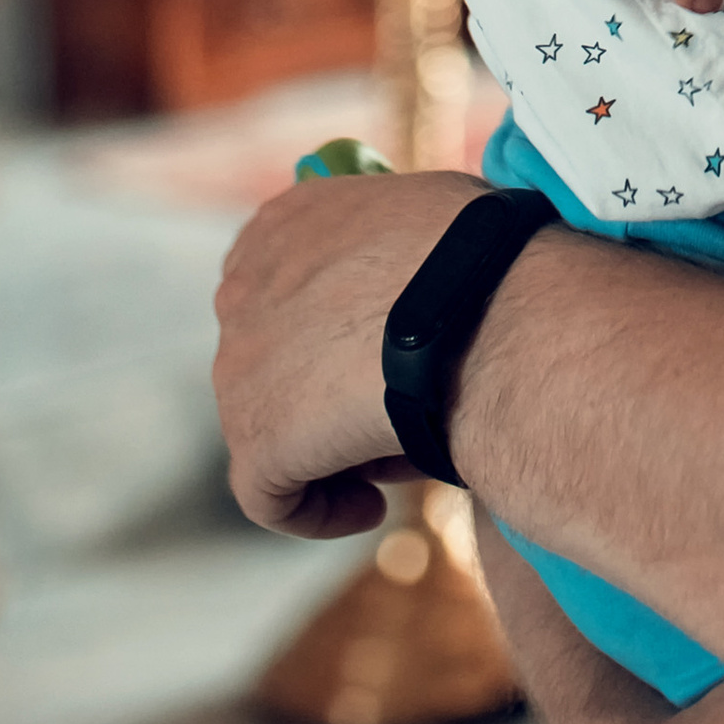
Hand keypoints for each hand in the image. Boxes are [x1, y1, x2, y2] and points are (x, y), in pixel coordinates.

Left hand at [213, 163, 522, 534]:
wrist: (482, 314)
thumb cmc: (485, 258)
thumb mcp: (429, 212)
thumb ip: (390, 239)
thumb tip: (412, 268)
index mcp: (283, 226)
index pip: (280, 289)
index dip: (323, 335)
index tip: (374, 358)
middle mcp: (243, 290)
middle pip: (275, 364)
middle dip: (325, 396)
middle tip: (392, 415)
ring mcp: (239, 370)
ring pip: (276, 431)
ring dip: (330, 450)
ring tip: (401, 455)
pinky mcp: (255, 444)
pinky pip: (275, 499)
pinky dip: (321, 511)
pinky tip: (371, 509)